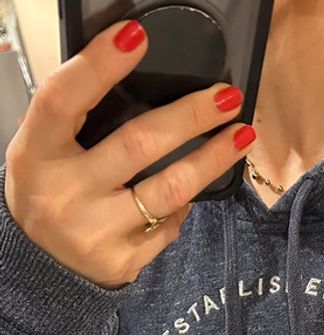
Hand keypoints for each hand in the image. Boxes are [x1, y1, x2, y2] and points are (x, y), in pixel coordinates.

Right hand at [4, 19, 255, 289]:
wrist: (42, 264)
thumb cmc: (52, 189)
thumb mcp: (46, 149)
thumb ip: (79, 117)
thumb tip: (145, 80)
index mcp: (36, 154)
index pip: (63, 100)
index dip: (99, 66)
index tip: (137, 36)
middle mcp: (64, 194)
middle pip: (137, 145)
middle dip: (190, 117)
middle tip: (227, 98)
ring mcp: (94, 232)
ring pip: (169, 189)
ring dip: (212, 159)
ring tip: (241, 136)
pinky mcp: (121, 262)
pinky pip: (168, 225)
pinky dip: (183, 205)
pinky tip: (193, 189)